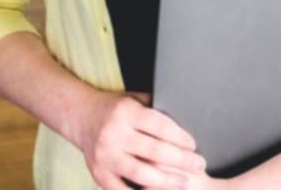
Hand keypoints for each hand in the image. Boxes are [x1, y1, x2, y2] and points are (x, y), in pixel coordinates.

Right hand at [74, 90, 206, 189]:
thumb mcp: (134, 100)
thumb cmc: (116, 108)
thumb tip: (188, 119)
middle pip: (154, 151)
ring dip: (166, 181)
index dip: (180, 137)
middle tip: (199, 164)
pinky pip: (121, 189)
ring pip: (140, 173)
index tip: (194, 145)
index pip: (160, 126)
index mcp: (127, 113)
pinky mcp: (98, 173)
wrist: (80, 116)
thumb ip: (156, 110)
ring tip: (185, 183)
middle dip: (181, 160)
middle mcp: (114, 133)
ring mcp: (105, 155)